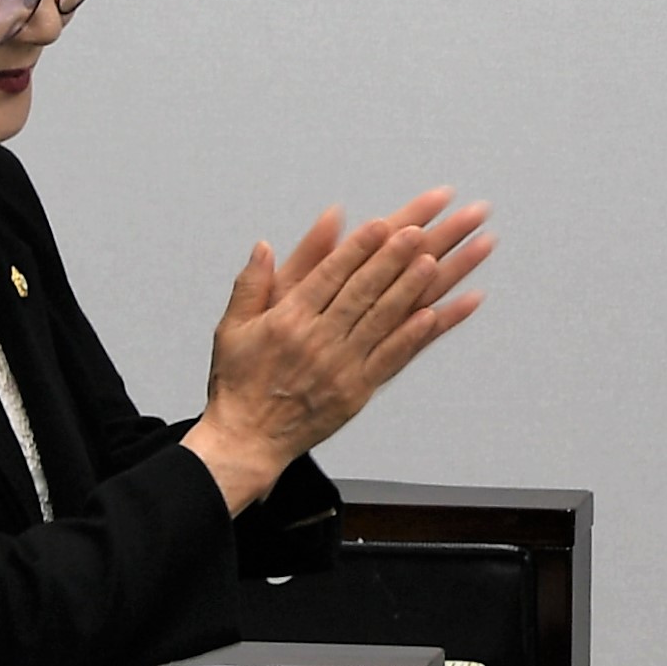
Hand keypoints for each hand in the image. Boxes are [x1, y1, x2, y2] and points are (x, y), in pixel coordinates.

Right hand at [188, 190, 495, 507]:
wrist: (245, 440)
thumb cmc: (238, 383)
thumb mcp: (232, 328)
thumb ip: (251, 284)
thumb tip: (264, 246)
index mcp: (287, 321)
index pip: (329, 276)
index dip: (358, 249)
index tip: (381, 224)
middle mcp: (316, 341)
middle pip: (362, 292)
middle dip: (392, 259)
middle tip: (419, 232)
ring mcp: (339, 367)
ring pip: (381, 320)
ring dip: (410, 289)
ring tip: (434, 261)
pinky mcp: (355, 392)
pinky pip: (390, 359)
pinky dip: (412, 336)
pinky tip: (433, 315)